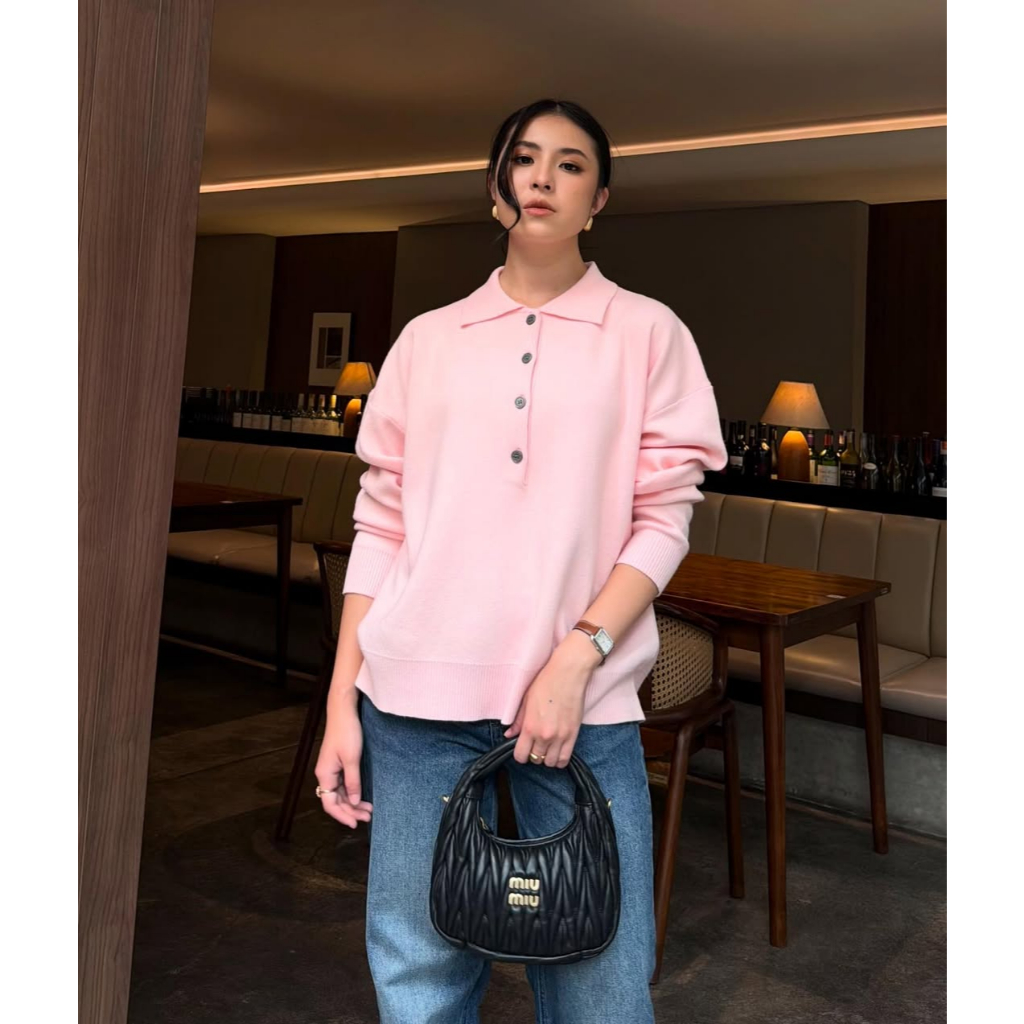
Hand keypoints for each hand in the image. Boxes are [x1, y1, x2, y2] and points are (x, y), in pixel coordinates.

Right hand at [314, 699, 373, 828]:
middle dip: (350, 811)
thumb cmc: (347, 732)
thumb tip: (353, 801)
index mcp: (325, 774)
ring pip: (340, 793)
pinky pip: (343, 784)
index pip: (330, 804)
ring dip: (353, 802)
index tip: (355, 824)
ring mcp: (332, 769)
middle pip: (335, 800)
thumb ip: (353, 781)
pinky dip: (352, 792)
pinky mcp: (338, 763)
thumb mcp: (352, 759)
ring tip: (368, 810)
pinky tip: (362, 796)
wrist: (344, 711)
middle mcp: (325, 774)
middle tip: (368, 817)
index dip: (342, 815)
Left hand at [503, 640, 596, 767]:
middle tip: (535, 744)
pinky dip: (560, 759)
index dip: (520, 755)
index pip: (521, 755)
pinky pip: (565, 758)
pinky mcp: (574, 735)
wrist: (568, 674)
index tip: (522, 749)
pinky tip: (557, 751)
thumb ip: (518, 721)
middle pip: (536, 759)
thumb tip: (509, 734)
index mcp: (530, 727)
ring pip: (551, 762)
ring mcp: (560, 737)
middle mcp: (545, 736)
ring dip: (547, 757)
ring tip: (547, 747)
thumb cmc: (546, 683)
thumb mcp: (526, 700)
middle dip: (533, 754)